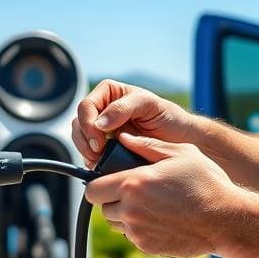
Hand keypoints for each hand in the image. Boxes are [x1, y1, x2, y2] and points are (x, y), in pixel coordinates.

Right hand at [72, 79, 194, 166]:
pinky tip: (101, 164)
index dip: (88, 124)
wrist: (179, 138)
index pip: (86, 106)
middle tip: (97, 154)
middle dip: (84, 140)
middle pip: (78, 123)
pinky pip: (89, 152)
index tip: (99, 141)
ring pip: (80, 138)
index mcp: (109, 93)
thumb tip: (99, 123)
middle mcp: (102, 109)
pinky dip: (92, 159)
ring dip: (86, 151)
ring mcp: (102, 129)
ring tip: (99, 160)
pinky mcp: (105, 146)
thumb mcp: (148, 105)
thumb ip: (123, 108)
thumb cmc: (167, 116)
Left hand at [84, 132, 241, 257]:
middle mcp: (131, 210)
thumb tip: (123, 139)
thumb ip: (147, 146)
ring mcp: (138, 231)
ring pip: (115, 223)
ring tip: (149, 203)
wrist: (226, 219)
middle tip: (133, 190)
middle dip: (112, 198)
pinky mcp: (147, 246)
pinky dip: (139, 227)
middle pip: (102, 207)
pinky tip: (161, 216)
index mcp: (134, 184)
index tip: (110, 179)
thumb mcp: (180, 153)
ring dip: (124, 213)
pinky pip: (132, 235)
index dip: (98, 183)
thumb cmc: (206, 183)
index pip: (92, 189)